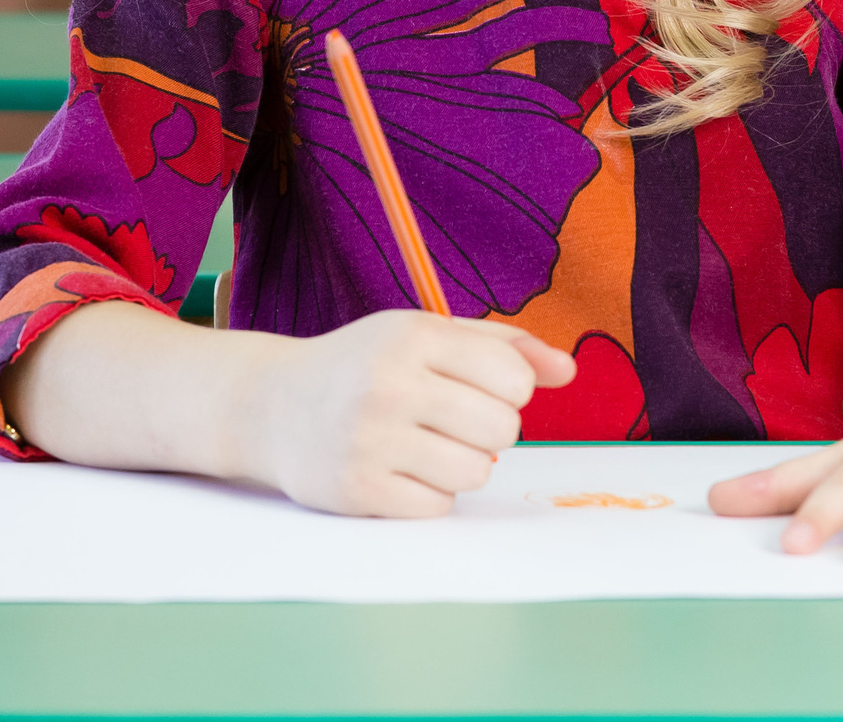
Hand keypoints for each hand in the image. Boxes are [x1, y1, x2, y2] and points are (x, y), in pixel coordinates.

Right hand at [238, 310, 574, 517]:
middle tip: (450, 419)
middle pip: (502, 430)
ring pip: (475, 472)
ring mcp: (370, 441)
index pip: (513, 378)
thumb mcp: (426, 336)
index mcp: (413, 336)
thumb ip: (502, 348)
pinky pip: (438, 505)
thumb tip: (570, 370)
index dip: (508, 390)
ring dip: (463, 464)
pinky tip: (399, 469)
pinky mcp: (358, 490)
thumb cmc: (365, 366)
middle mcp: (389, 385)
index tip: (476, 387)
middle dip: (489, 429)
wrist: (272, 405)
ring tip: (426, 445)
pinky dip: (429, 492)